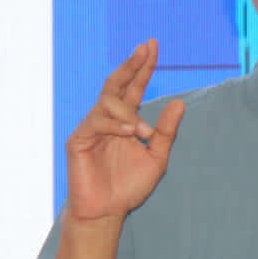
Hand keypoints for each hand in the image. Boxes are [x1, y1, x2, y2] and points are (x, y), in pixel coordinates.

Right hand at [65, 40, 184, 224]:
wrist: (107, 212)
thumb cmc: (129, 187)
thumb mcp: (156, 158)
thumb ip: (166, 132)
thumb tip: (179, 103)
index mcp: (125, 121)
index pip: (133, 87)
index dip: (142, 67)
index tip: (152, 46)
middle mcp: (107, 119)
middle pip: (116, 84)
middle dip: (131, 65)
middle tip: (145, 48)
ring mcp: (91, 128)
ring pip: (107, 102)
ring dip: (128, 113)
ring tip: (142, 132)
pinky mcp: (78, 140)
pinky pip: (96, 122)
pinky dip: (115, 125)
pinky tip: (130, 132)